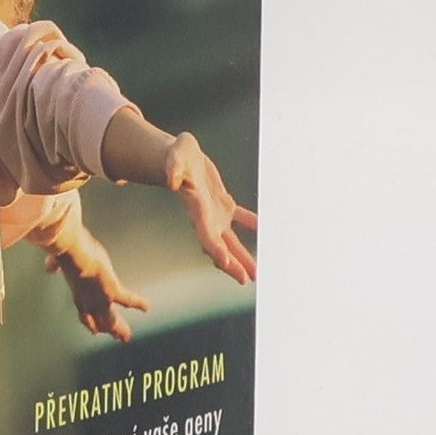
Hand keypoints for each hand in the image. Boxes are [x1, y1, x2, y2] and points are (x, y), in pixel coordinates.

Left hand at [46, 228, 150, 341]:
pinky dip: (139, 303)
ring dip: (119, 329)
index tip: (94, 331)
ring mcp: (100, 299)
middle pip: (100, 322)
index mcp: (78, 295)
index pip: (85, 315)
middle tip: (116, 337)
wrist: (73, 253)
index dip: (90, 323)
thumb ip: (54, 264)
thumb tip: (50, 266)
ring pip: (111, 320)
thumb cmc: (65, 255)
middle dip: (108, 330)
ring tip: (127, 337)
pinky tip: (147, 307)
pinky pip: (129, 299)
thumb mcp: (58, 261)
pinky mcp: (113, 291)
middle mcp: (89, 302)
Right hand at [163, 133, 257, 283]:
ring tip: (256, 272)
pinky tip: (263, 228)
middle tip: (246, 280)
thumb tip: (172, 182)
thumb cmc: (175, 155)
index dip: (214, 249)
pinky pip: (240, 217)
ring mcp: (215, 212)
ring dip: (242, 256)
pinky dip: (251, 224)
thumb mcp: (174, 155)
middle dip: (231, 263)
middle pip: (218, 245)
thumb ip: (172, 168)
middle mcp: (205, 217)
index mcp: (195, 209)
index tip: (225, 263)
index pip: (204, 234)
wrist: (178, 155)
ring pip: (230, 240)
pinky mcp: (223, 203)